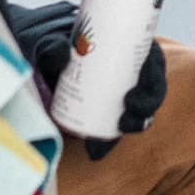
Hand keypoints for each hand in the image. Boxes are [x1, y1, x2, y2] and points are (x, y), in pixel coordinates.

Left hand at [7, 4, 169, 140]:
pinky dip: (107, 142)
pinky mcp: (109, 113)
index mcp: (129, 48)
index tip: (137, 87)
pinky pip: (116, 129)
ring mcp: (122, 94)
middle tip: (127, 112)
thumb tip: (64, 54)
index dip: (153, 77)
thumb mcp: (51, 43)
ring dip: (130, 126)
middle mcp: (132, 72)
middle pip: (152, 90)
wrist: (41, 61)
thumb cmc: (52, 46)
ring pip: (138, 112)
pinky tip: (95, 150)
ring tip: (114, 131)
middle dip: (146, 106)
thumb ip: (54, 47)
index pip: (153, 61)